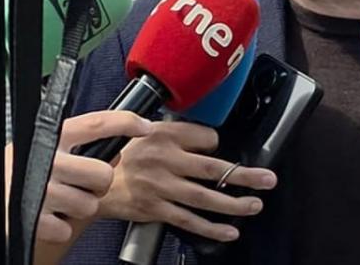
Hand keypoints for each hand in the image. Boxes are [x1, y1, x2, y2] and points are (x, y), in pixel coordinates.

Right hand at [31, 110, 152, 243]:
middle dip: (97, 183)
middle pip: (103, 175)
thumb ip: (73, 143)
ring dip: (78, 207)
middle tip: (81, 183)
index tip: (145, 126)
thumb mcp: (38, 145)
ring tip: (59, 199)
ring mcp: (40, 191)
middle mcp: (47, 161)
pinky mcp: (33, 219)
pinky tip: (46, 214)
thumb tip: (115, 149)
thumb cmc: (13, 170)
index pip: (97, 124)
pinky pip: (67, 228)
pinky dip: (59, 226)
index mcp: (50, 137)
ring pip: (89, 205)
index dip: (125, 122)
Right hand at [101, 121, 276, 242]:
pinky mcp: (155, 209)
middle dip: (244, 176)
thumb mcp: (146, 129)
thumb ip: (179, 132)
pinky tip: (229, 231)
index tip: (220, 148)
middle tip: (268, 179)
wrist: (92, 180)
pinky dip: (210, 228)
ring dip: (233, 204)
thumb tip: (211, 142)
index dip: (217, 143)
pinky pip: (188, 221)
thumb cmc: (122, 153)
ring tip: (254, 205)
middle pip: (211, 169)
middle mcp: (164, 161)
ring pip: (204, 198)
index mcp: (163, 135)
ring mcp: (160, 188)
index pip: (204, 137)